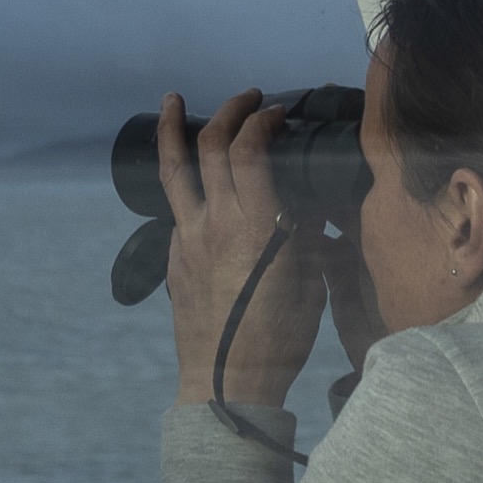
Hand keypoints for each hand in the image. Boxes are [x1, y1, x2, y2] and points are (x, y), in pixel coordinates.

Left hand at [154, 88, 329, 410]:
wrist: (228, 383)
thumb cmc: (280, 338)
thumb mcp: (309, 281)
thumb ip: (306, 234)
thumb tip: (308, 203)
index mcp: (254, 226)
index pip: (249, 150)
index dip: (263, 121)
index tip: (278, 114)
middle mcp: (214, 224)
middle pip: (210, 146)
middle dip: (230, 111)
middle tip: (249, 99)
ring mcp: (187, 239)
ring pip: (173, 170)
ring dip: (175, 129)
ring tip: (174, 101)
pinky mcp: (174, 257)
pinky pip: (176, 206)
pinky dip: (183, 179)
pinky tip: (194, 177)